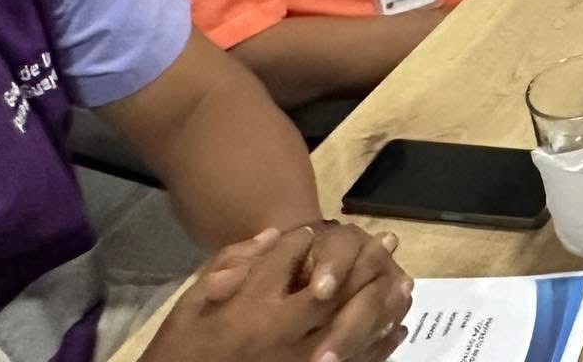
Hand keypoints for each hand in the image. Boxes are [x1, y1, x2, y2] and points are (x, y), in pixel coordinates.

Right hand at [146, 224, 411, 361]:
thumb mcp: (188, 306)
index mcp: (251, 309)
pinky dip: (378, 345)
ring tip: (402, 279)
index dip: (301, 241)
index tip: (312, 231)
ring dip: (379, 301)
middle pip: (332, 290)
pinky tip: (395, 327)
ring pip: (351, 327)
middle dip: (360, 261)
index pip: (287, 260)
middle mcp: (280, 335)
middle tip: (387, 240)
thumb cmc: (180, 351)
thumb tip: (271, 236)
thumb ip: (229, 266)